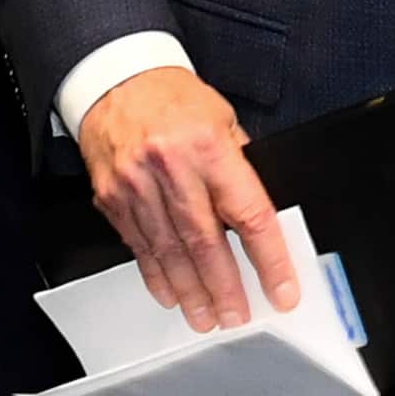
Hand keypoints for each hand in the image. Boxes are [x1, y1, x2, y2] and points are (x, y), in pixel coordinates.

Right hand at [78, 66, 298, 330]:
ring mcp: (137, 185)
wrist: (117, 78)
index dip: (269, 258)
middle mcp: (172, 167)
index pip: (248, 213)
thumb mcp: (222, 118)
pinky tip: (171, 294)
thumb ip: (240, 164)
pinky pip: (138, 246)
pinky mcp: (112, 197)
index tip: (282, 289)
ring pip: (169, 252)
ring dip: (190, 291)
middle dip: (225, 287)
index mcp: (209, 146)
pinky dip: (156, 274)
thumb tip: (259, 213)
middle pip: (205, 242)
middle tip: (238, 317)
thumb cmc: (173, 97)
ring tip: (206, 317)